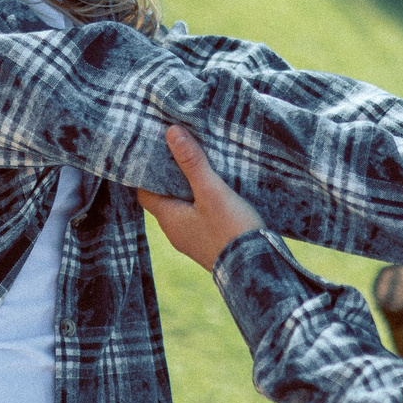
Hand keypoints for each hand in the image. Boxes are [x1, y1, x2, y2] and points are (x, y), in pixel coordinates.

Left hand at [137, 125, 265, 270]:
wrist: (256, 270)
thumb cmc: (230, 230)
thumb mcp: (211, 191)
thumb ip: (192, 162)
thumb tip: (171, 132)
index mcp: (169, 219)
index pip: (145, 193)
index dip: (148, 173)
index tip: (156, 153)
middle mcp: (176, 232)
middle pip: (164, 200)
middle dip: (170, 178)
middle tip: (179, 154)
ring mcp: (193, 241)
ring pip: (183, 210)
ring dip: (188, 191)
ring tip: (199, 168)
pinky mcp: (210, 245)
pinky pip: (198, 219)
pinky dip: (201, 204)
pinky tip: (217, 194)